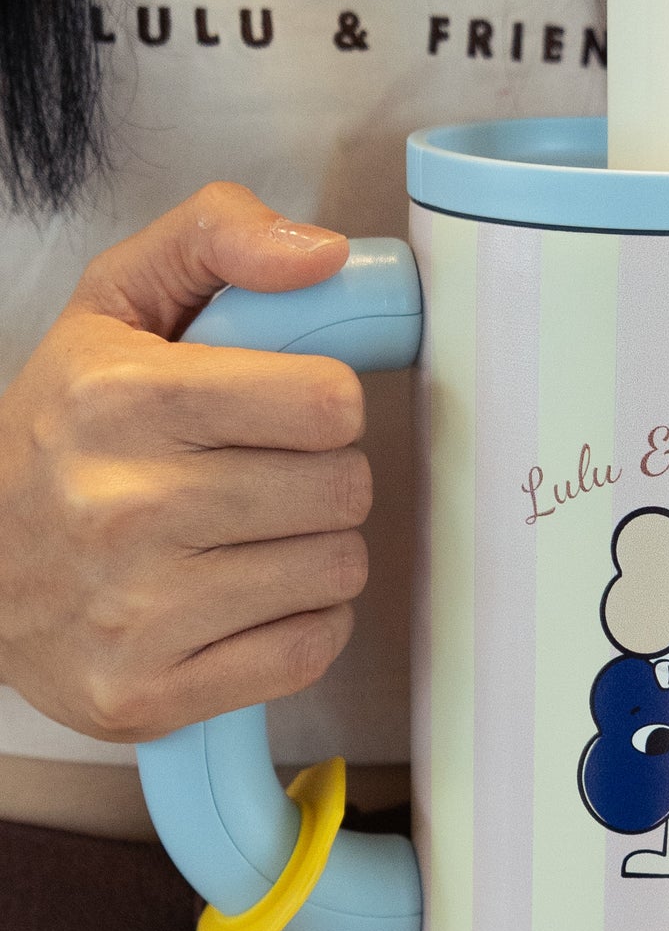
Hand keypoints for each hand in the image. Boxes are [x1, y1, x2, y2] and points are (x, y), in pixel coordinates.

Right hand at [0, 184, 367, 741]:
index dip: (325, 402)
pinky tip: (246, 600)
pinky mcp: (149, 692)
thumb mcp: (116, 307)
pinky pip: (309, 651)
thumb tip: (323, 254)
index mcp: (119, 399)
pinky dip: (300, 626)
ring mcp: (135, 611)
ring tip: (249, 537)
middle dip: (323, 477)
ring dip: (315, 552)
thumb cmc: (64, 432)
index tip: (286, 409)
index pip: (326, 401)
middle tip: (265, 476)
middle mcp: (123, 507)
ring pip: (336, 570)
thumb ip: (216, 238)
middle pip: (343, 490)